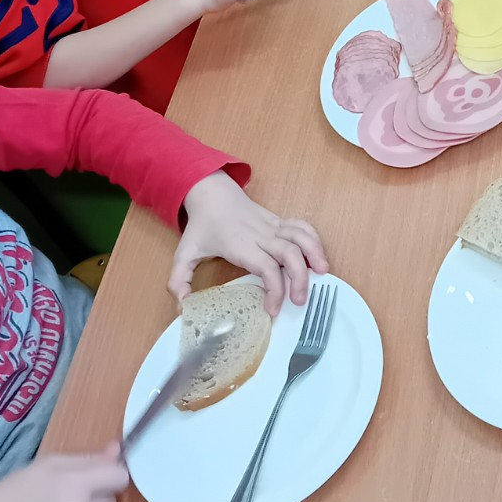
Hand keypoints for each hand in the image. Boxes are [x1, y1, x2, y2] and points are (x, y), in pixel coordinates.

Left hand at [170, 170, 327, 315]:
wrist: (211, 192)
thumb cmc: (201, 225)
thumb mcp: (183, 253)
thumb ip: (178, 281)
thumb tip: (182, 308)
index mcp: (240, 244)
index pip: (266, 267)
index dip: (274, 289)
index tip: (272, 309)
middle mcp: (260, 234)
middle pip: (290, 254)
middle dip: (300, 278)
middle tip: (300, 301)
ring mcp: (272, 225)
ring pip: (301, 236)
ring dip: (315, 254)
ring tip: (322, 274)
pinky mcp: (278, 221)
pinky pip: (302, 227)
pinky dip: (313, 239)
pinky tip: (318, 255)